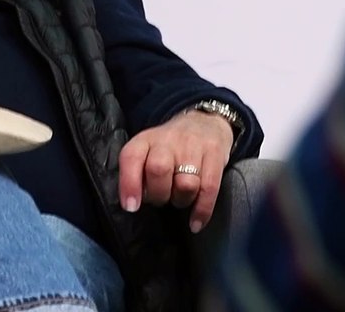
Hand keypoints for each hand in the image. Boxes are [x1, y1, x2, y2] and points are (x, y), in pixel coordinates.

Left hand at [117, 110, 233, 233]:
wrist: (205, 122)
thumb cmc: (170, 146)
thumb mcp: (148, 150)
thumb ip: (137, 172)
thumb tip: (132, 203)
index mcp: (146, 140)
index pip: (131, 157)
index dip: (129, 184)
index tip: (131, 206)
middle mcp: (168, 140)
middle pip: (159, 170)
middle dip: (158, 195)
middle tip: (160, 199)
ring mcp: (194, 146)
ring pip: (186, 184)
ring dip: (181, 200)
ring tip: (179, 199)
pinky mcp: (215, 155)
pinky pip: (209, 189)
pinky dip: (201, 211)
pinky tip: (195, 223)